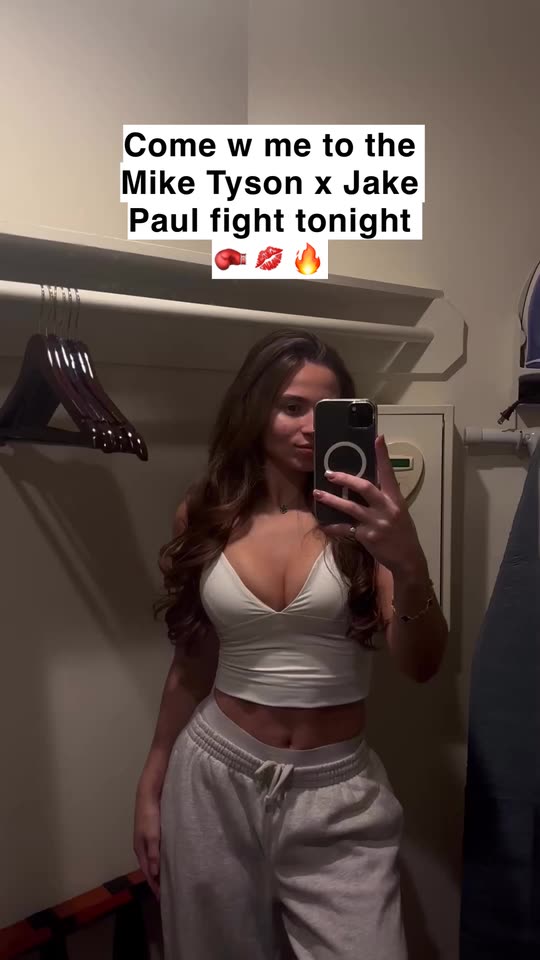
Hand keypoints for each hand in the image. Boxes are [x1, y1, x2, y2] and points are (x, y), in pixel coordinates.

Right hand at [133, 786, 160, 900]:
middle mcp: (142, 846)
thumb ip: (153, 854)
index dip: (153, 885)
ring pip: (152, 860)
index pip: (146, 872)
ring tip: (168, 879)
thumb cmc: (150, 815)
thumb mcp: (152, 836)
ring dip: (159, 870)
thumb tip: (154, 874)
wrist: (148, 794)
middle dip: (156, 880)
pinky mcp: (153, 832)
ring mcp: (147, 839)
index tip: (161, 898)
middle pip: (148, 868)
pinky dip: (161, 859)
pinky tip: (168, 859)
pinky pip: (156, 851)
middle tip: (166, 892)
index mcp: (140, 849)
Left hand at [313, 434, 425, 576]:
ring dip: (332, 500)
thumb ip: (386, 499)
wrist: (408, 559)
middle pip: (365, 487)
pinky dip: (333, 526)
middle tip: (329, 473)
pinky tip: (322, 524)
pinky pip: (345, 529)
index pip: (389, 473)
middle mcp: (387, 508)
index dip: (382, 455)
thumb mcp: (400, 512)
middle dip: (346, 479)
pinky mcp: (367, 536)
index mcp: (396, 499)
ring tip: (317, 494)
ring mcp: (376, 523)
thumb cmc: (403, 533)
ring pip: (350, 507)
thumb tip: (373, 484)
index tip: (378, 438)